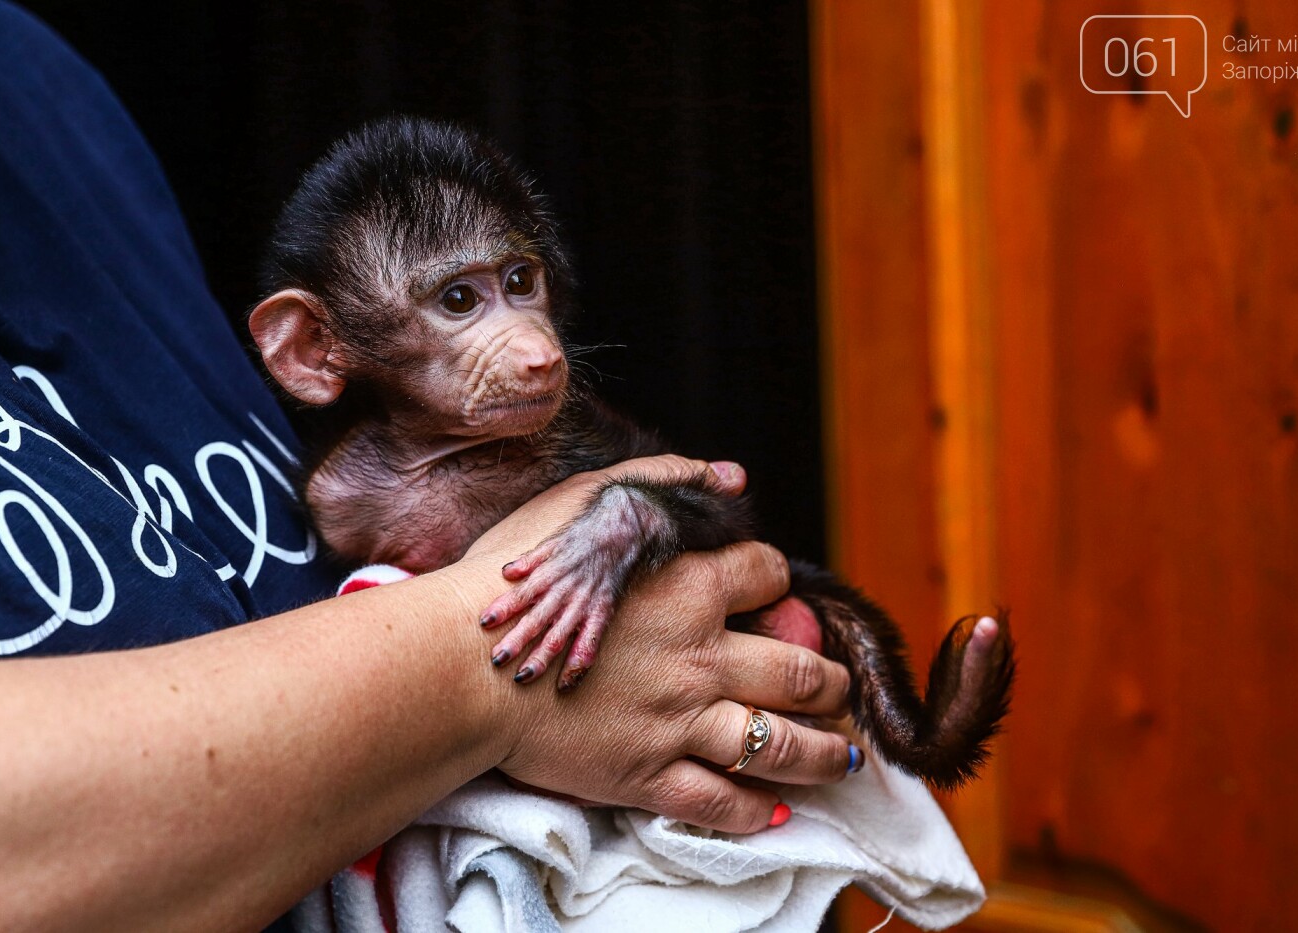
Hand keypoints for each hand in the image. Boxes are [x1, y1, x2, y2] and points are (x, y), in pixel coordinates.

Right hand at [461, 457, 857, 833]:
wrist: (458, 664)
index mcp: (688, 586)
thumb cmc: (513, 578)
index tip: (771, 599)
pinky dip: (758, 809)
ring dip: (823, 754)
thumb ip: (662, 480)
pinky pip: (723, 803)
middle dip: (833, 683)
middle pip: (802, 672)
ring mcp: (678, 722)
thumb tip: (731, 475)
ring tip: (839, 757)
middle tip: (836, 690)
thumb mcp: (585, 502)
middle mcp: (699, 657)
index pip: (768, 577)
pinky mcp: (646, 775)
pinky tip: (775, 807)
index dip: (776, 584)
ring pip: (781, 745)